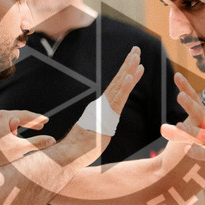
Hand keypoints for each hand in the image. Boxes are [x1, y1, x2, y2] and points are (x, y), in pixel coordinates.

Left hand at [0, 103, 54, 166]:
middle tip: (39, 127)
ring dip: (11, 122)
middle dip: (27, 122)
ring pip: (0, 117)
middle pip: (14, 116)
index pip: (25, 116)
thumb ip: (36, 143)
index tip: (46, 121)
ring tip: (19, 126)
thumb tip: (52, 140)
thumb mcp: (19, 150)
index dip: (37, 119)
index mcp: (4, 116)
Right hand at [56, 47, 142, 167]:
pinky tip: (131, 76)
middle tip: (136, 49)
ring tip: (137, 56)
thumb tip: (101, 128)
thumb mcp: (94, 136)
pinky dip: (125, 87)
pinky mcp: (104, 117)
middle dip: (128, 65)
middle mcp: (102, 105)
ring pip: (118, 87)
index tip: (135, 64)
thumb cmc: (78, 150)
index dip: (126, 75)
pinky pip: (117, 100)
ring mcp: (103, 110)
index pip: (116, 89)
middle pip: (118, 82)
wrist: (68, 155)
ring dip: (128, 70)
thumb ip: (99, 129)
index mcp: (100, 108)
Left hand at [160, 74, 204, 173]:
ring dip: (190, 130)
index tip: (177, 75)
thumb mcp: (200, 135)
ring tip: (178, 125)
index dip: (186, 88)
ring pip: (202, 135)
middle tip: (180, 95)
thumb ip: (178, 133)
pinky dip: (198, 152)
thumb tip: (161, 128)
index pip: (196, 101)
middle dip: (190, 105)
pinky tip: (187, 150)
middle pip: (199, 114)